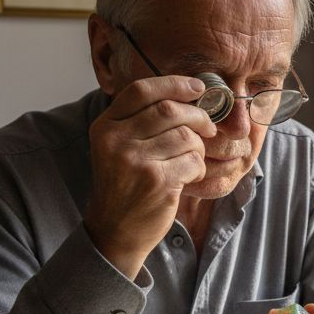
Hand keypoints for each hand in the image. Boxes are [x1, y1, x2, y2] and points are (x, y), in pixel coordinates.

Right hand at [83, 76, 216, 278]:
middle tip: (208, 127)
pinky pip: (194, 161)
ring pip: (186, 136)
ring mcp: (136, 161)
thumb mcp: (117, 147)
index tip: (198, 87)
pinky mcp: (157, 182)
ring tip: (192, 158)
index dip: (175, 84)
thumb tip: (187, 93)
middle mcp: (117, 140)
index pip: (142, 90)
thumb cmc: (124, 184)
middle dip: (198, 116)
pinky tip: (189, 176)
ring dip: (199, 146)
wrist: (115, 229)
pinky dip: (199, 167)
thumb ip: (140, 120)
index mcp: (105, 126)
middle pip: (170, 110)